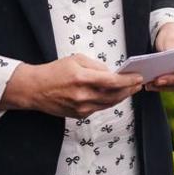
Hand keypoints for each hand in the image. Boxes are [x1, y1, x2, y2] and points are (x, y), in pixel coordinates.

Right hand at [0, 53, 143, 117]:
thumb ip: (97, 66)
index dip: (128, 81)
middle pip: (114, 95)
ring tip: (131, 89)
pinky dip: (109, 101)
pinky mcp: (79, 115)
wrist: (34, 89)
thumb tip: (112, 73)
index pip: (113, 82)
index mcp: (82, 78)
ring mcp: (81, 108)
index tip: (138, 77)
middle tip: (138, 83)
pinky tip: (115, 95)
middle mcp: (83, 95)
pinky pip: (99, 108)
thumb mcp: (76, 59)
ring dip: (122, 97)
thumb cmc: (55, 71)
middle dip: (129, 89)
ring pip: (109, 104)